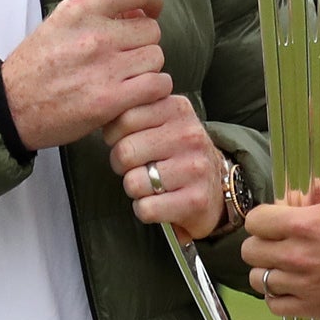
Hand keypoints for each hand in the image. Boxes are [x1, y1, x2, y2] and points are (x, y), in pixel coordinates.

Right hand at [1, 0, 169, 151]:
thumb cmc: (34, 67)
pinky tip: (137, 93)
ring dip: (147, 68)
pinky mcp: (111, 99)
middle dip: (142, 42)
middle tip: (126, 55)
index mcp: (81, 8)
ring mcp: (105, 67)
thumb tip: (135, 10)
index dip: (152, 0)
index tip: (151, 9)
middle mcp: (95, 34)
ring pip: (156, 57)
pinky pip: (157, 85)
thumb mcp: (59, 21)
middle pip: (151, 29)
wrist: (12, 106)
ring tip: (126, 76)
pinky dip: (153, 90)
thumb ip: (97, 12)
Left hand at [107, 94, 226, 241]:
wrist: (216, 187)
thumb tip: (102, 111)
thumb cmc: (178, 153)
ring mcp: (194, 168)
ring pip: (133, 183)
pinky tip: (159, 202)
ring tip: (151, 184)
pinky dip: (145, 210)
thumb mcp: (164, 119)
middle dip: (122, 165)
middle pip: (124, 152)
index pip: (124, 118)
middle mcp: (189, 135)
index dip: (115, 135)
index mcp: (178, 109)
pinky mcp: (195, 200)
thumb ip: (137, 109)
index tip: (127, 140)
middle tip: (138, 167)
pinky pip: (146, 208)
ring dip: (134, 189)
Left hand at [240, 102, 319, 319]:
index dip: (265, 217)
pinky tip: (295, 284)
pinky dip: (279, 296)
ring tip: (288, 262)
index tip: (281, 217)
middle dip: (264, 242)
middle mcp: (297, 257)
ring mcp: (303, 285)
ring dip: (269, 270)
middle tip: (282, 239)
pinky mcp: (312, 308)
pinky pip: (275, 304)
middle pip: (250, 251)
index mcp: (305, 224)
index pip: (256, 221)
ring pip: (259, 279)